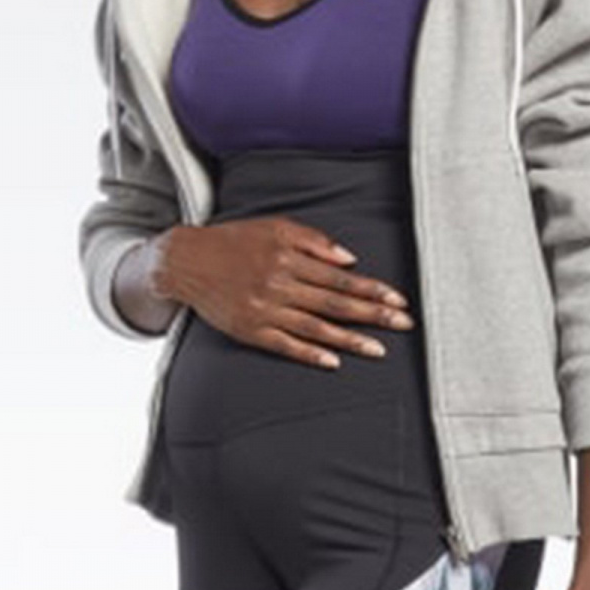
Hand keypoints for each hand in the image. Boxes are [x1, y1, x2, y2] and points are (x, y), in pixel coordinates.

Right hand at [157, 219, 412, 366]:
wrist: (185, 261)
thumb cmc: (234, 242)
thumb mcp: (275, 227)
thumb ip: (314, 242)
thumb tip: (350, 259)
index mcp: (289, 258)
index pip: (341, 278)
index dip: (372, 289)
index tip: (399, 299)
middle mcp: (280, 284)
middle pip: (335, 303)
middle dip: (373, 314)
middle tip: (404, 325)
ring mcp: (264, 310)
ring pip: (315, 327)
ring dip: (350, 339)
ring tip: (379, 349)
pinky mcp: (250, 330)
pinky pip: (284, 344)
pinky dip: (309, 353)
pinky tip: (333, 361)